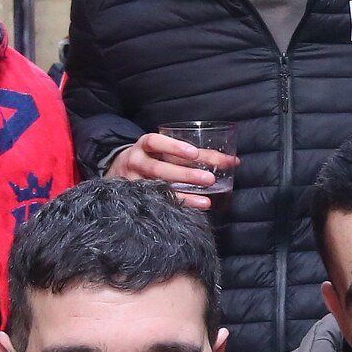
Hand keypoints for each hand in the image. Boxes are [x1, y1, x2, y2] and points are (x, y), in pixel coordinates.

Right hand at [104, 131, 239, 211]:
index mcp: (144, 145)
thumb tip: (234, 161)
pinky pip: (158, 203)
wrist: (118, 171)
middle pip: (159, 170)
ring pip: (158, 189)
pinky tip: (195, 209)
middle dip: (185, 175)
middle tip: (209, 179)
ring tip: (206, 200)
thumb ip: (196, 153)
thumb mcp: (165, 149)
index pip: (155, 142)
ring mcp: (134, 183)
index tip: (194, 153)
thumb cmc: (152, 157)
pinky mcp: (137, 199)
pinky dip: (178, 206)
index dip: (174, 146)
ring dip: (184, 195)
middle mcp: (136, 163)